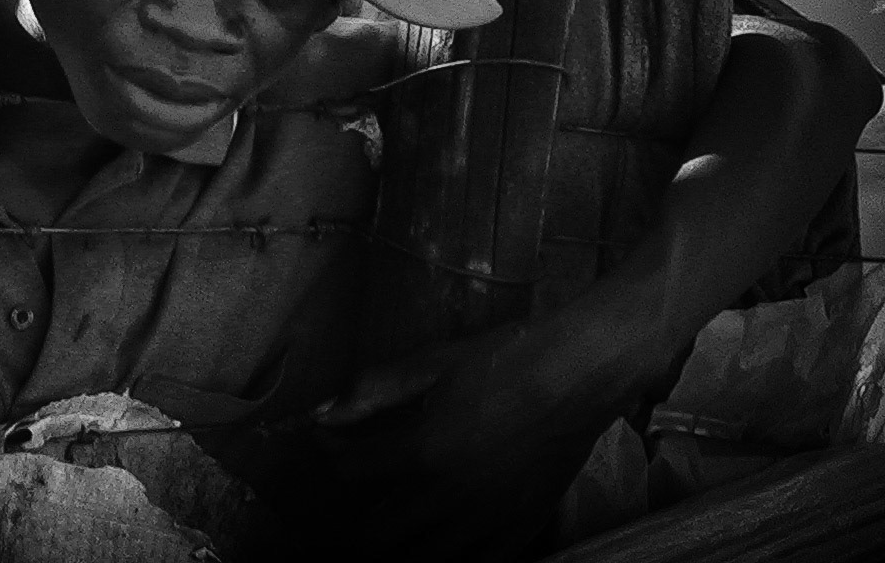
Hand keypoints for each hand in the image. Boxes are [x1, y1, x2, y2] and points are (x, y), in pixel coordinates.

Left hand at [311, 319, 639, 558]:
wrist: (577, 375)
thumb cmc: (504, 361)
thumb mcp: (430, 364)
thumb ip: (373, 390)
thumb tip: (326, 410)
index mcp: (421, 453)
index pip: (351, 471)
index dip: (331, 455)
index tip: (329, 444)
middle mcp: (448, 497)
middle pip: (377, 534)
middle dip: (352, 522)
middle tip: (346, 507)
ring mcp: (486, 519)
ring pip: (424, 559)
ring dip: (397, 546)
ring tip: (387, 531)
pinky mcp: (519, 527)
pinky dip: (453, 557)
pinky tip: (442, 542)